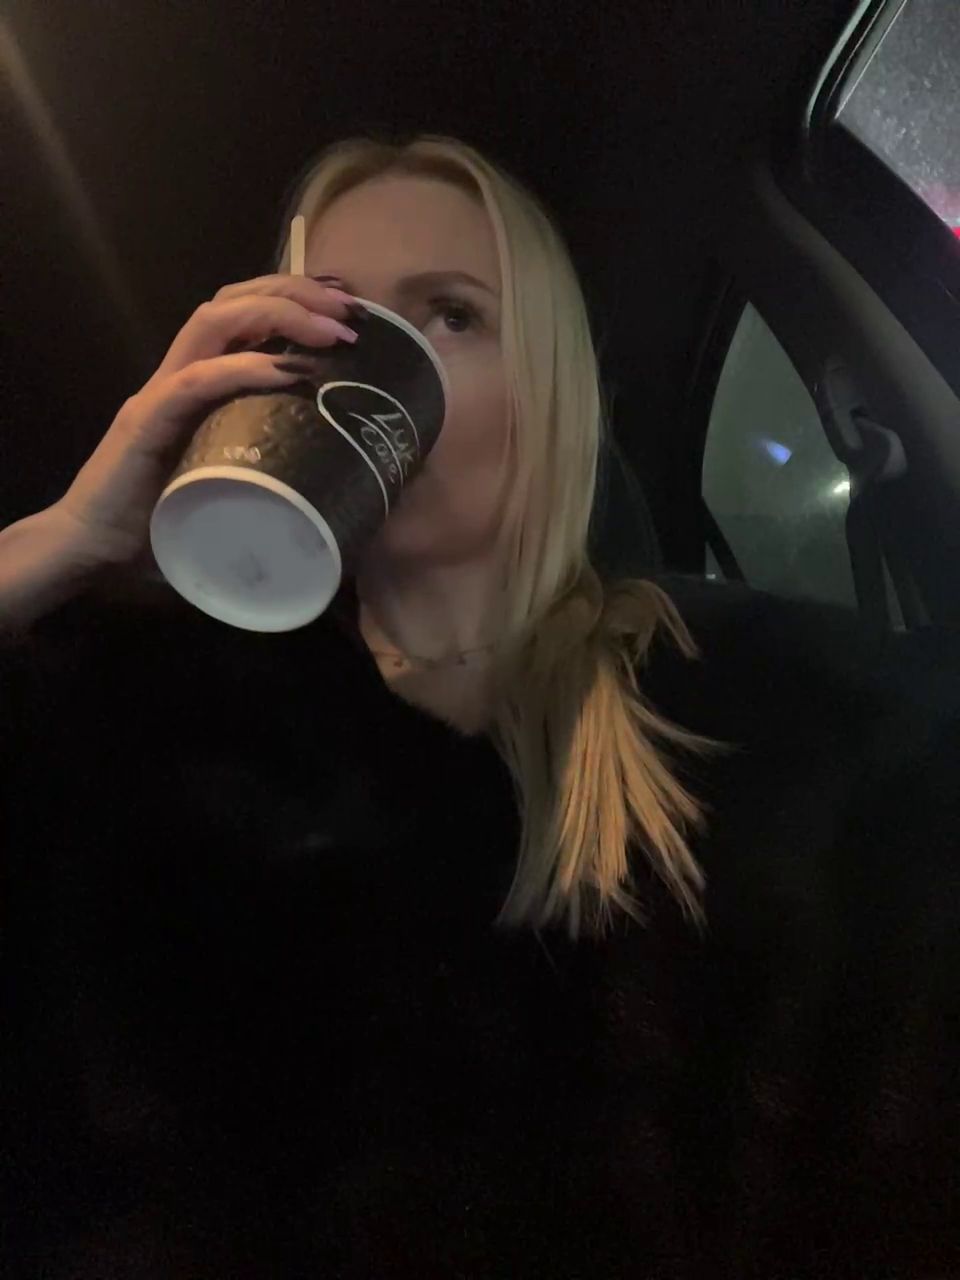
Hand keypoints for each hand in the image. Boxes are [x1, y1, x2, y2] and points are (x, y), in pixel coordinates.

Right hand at [51, 274, 357, 569]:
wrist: (92, 551)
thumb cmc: (165, 525)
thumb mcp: (235, 486)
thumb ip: (272, 469)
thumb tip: (336, 486)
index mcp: (198, 384)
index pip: (242, 315)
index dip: (294, 299)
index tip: (348, 310)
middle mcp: (179, 375)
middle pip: (233, 301)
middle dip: (295, 292)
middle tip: (350, 310)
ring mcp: (161, 393)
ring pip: (214, 320)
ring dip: (278, 313)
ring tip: (331, 329)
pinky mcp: (147, 421)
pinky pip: (198, 380)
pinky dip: (245, 369)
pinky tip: (289, 371)